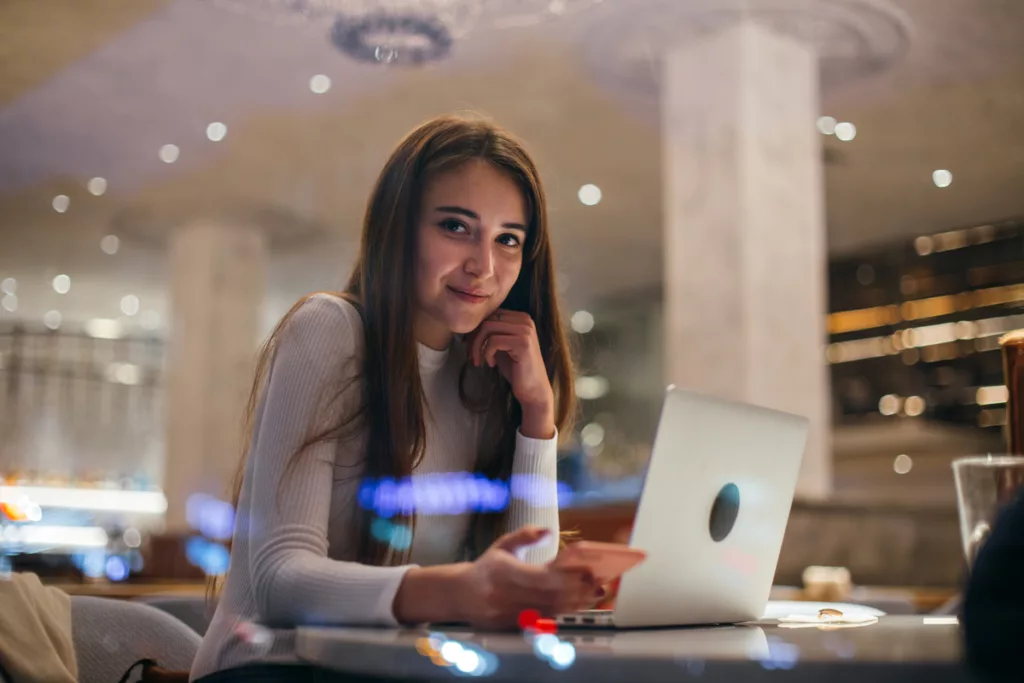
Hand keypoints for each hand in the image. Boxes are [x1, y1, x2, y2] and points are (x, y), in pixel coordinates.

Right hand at [453, 526, 599, 628]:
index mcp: (503, 570)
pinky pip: (541, 621)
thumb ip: (525, 535)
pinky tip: (575, 605)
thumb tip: (548, 531)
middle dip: (576, 591)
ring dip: (574, 603)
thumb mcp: (503, 545)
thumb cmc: (487, 567)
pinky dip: (561, 613)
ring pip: (548, 610)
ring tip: (592, 595)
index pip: (541, 576)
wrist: (459, 594)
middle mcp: (504, 594)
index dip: (567, 576)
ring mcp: (506, 613)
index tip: (586, 571)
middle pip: (549, 596)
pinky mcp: (510, 626)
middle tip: (596, 584)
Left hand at [466, 309, 554, 436]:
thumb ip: (492, 333)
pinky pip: (493, 341)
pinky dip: (487, 353)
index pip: (491, 314)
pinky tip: (492, 364)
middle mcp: (525, 320)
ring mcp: (525, 330)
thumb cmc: (516, 369)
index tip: (471, 346)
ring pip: (488, 328)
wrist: (533, 389)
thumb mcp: (502, 346)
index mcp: (521, 318)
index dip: (477, 329)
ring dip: (477, 346)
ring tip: (479, 360)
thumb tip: (471, 326)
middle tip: (471, 355)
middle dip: (474, 337)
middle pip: (488, 319)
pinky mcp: (523, 343)